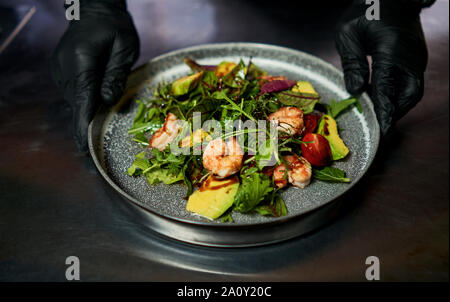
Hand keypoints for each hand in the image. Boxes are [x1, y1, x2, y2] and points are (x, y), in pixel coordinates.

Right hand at [51, 0, 138, 151]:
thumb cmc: (115, 27)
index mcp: (81, 60)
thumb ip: (116, 75)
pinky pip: (75, 94)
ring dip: (88, 114)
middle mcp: (65, 68)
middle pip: (78, 104)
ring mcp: (60, 71)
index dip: (83, 126)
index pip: (82, 99)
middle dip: (87, 127)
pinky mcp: (62, 73)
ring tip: (99, 130)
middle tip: (95, 153)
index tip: (83, 148)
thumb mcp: (124, 48)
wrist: (95, 11)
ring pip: (76, 101)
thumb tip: (108, 102)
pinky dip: (85, 103)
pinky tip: (95, 108)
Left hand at [335, 1, 431, 135]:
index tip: (381, 129)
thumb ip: (352, 63)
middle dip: (395, 112)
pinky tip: (384, 102)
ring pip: (412, 91)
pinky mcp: (416, 58)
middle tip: (380, 128)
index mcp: (392, 49)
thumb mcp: (349, 33)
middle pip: (409, 95)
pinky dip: (399, 95)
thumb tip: (354, 90)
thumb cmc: (366, 9)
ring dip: (397, 106)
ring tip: (381, 118)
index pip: (387, 86)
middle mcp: (410, 56)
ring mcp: (417, 57)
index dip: (383, 110)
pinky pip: (410, 83)